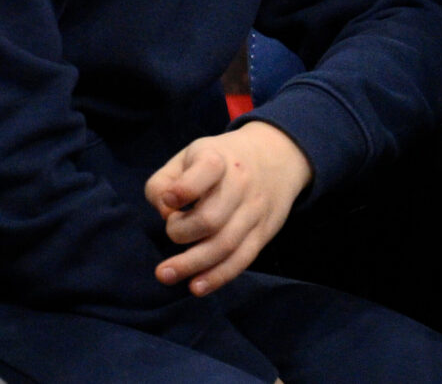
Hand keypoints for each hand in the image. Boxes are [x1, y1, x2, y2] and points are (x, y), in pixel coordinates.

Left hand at [145, 120, 312, 295]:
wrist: (278, 155)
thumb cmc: (221, 160)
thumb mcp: (190, 155)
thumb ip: (163, 181)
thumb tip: (164, 213)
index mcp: (219, 159)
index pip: (207, 170)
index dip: (184, 189)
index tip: (169, 200)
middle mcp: (241, 184)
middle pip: (210, 218)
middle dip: (180, 233)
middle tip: (171, 231)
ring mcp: (255, 210)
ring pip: (224, 245)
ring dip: (192, 264)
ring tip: (165, 275)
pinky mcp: (264, 231)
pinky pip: (242, 259)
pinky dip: (218, 277)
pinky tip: (196, 287)